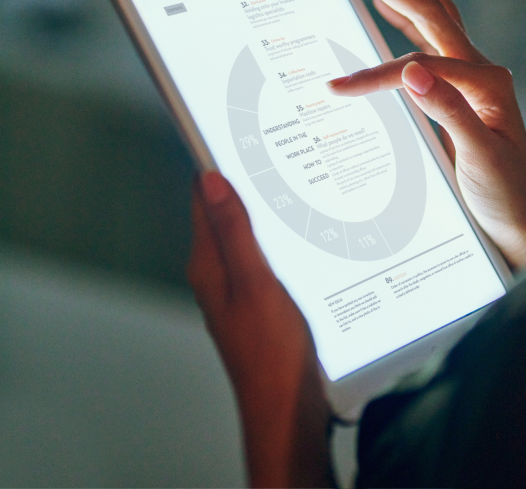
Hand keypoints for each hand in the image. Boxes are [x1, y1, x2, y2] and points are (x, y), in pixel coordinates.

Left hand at [188, 172, 333, 487]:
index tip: (232, 134)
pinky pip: (265, 255)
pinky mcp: (260, 300)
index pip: (202, 199)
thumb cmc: (270, 354)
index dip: (213, 165)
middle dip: (245, 182)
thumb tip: (211, 181)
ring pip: (248, 233)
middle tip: (274, 152)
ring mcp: (239, 286)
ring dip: (266, 210)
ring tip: (293, 183)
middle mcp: (218, 272)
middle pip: (225, 212)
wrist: (287, 409)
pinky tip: (305, 232)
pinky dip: (281, 237)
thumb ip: (234, 231)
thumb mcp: (256, 282)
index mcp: (208, 262)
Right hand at [327, 0, 525, 268]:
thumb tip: (411, 70)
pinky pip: (429, 43)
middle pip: (432, 12)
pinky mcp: (458, 90)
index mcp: (486, 81)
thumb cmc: (503, 192)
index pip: (422, 64)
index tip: (338, 88)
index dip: (377, 73)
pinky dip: (406, 21)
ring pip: (434, 19)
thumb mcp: (479, 156)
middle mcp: (480, 70)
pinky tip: (388, 13)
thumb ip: (448, 110)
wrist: (519, 219)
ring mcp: (469, 77)